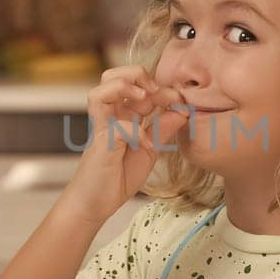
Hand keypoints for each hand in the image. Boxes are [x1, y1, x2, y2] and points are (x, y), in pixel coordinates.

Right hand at [60, 65, 189, 223]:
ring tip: (145, 99)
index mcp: (123, 114)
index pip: (137, 85)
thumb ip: (163, 129)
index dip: (160, 88)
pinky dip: (132, 128)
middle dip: (137, 75)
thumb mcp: (150, 149)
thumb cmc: (118, 177)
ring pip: (103, 87)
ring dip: (126, 86)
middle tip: (157, 92)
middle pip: (113, 75)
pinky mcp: (100, 143)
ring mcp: (103, 126)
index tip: (180, 100)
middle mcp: (110, 115)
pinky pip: (114, 124)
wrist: (96, 203)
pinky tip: (143, 140)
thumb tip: (184, 110)